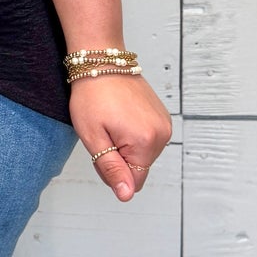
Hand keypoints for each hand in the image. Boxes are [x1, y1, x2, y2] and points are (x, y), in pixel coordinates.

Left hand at [68, 73, 171, 201]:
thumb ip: (112, 169)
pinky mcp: (162, 117)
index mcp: (145, 141)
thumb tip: (126, 194)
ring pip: (143, 155)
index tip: (102, 147)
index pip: (133, 181)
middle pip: (139, 168)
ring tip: (112, 122)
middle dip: (119, 157)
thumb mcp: (93, 137)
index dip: (113, 170)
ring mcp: (164, 124)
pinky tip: (121, 117)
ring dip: (126, 146)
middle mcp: (162, 134)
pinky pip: (147, 140)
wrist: (102, 62)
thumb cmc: (92, 95)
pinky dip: (133, 135)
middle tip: (104, 132)